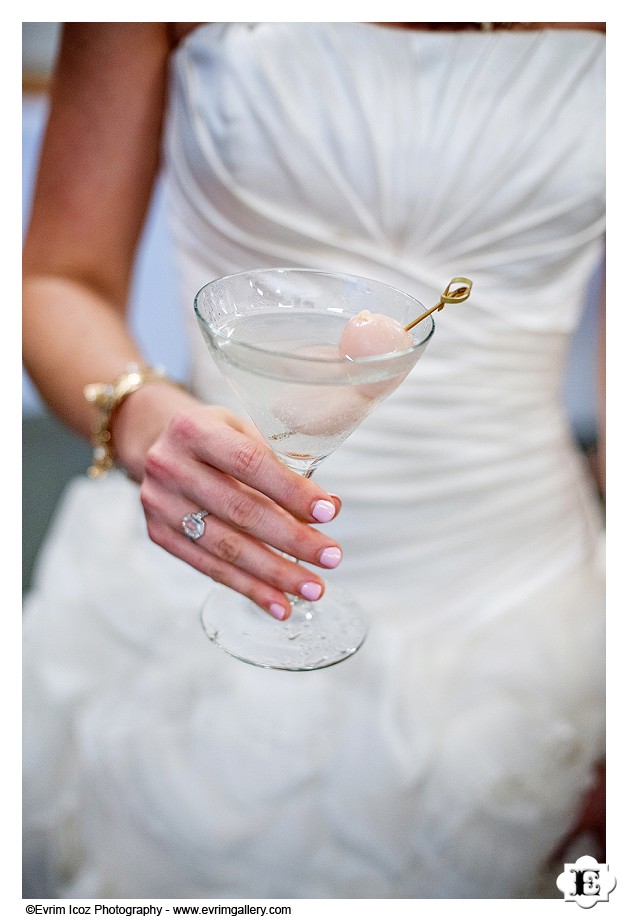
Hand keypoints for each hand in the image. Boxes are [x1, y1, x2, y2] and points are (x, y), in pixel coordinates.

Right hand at [118, 386, 342, 619]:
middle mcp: (170, 466)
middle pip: (240, 511)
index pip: (249, 463)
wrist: (158, 444)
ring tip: (312, 588)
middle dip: (292, 539)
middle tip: (331, 557)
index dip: (290, 491)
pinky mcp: (159, 534)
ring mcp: (160, 504)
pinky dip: (249, 588)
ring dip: (275, 573)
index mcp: (194, 429)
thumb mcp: (245, 431)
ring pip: (226, 548)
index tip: (327, 513)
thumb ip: (285, 464)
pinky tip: (279, 603)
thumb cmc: (216, 437)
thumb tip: (330, 507)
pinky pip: (210, 568)